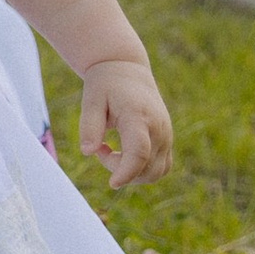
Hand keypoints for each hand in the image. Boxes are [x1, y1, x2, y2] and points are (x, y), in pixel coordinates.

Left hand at [80, 53, 173, 188]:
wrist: (127, 70)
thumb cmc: (106, 84)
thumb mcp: (91, 99)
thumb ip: (89, 125)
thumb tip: (87, 152)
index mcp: (139, 116)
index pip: (139, 152)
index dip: (126, 172)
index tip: (112, 183)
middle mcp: (158, 128)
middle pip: (146, 168)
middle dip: (119, 169)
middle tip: (100, 148)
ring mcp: (166, 135)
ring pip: (156, 172)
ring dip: (131, 173)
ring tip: (111, 150)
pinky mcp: (167, 141)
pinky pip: (161, 168)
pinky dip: (142, 170)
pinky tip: (124, 154)